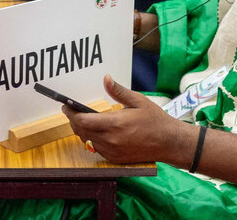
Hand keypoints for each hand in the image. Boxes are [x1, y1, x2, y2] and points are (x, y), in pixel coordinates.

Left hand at [64, 74, 194, 165]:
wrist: (169, 142)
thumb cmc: (155, 120)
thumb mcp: (138, 101)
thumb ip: (119, 91)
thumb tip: (106, 79)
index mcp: (115, 124)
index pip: (83, 121)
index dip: (71, 114)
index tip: (67, 106)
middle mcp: (111, 140)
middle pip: (81, 131)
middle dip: (73, 120)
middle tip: (72, 111)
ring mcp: (113, 151)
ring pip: (87, 141)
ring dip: (81, 131)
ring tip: (82, 119)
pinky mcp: (115, 158)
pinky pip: (96, 149)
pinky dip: (91, 139)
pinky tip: (95, 131)